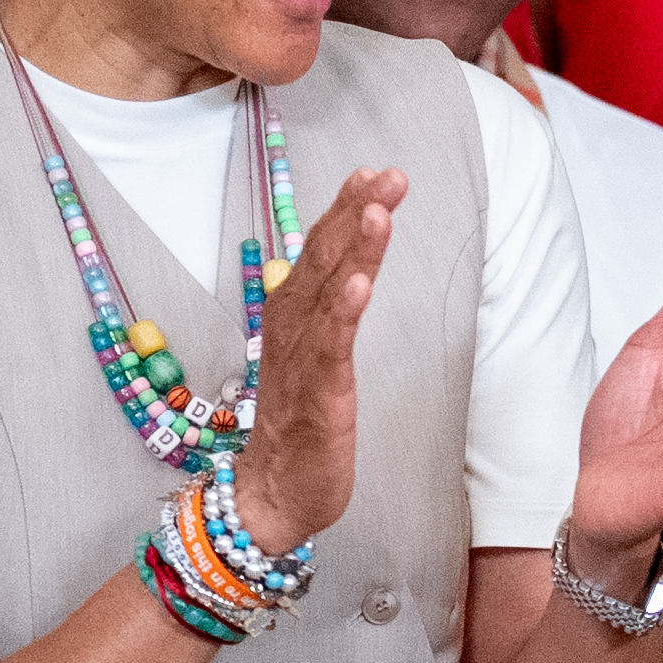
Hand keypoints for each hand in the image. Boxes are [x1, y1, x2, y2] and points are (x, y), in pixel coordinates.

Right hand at [232, 170, 405, 556]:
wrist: (275, 491)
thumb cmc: (299, 420)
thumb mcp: (317, 354)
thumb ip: (329, 309)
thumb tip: (346, 266)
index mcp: (294, 315)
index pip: (321, 250)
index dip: (346, 209)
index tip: (374, 171)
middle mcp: (292, 328)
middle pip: (322, 258)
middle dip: (355, 212)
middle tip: (387, 174)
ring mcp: (302, 359)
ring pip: (326, 292)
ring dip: (352, 249)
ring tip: (378, 211)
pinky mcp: (317, 394)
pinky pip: (330, 347)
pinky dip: (342, 312)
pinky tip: (359, 284)